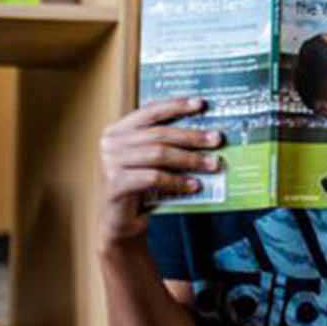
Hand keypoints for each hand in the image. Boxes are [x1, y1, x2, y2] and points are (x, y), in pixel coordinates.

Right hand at [98, 98, 222, 244]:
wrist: (122, 221)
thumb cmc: (142, 187)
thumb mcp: (153, 161)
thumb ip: (168, 144)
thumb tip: (207, 132)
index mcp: (119, 130)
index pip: (150, 111)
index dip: (176, 105)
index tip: (201, 104)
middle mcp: (111, 143)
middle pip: (159, 134)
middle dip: (192, 136)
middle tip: (217, 140)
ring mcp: (109, 163)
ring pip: (158, 154)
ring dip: (190, 159)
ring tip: (213, 164)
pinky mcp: (115, 184)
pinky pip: (153, 178)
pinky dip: (177, 181)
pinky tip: (195, 185)